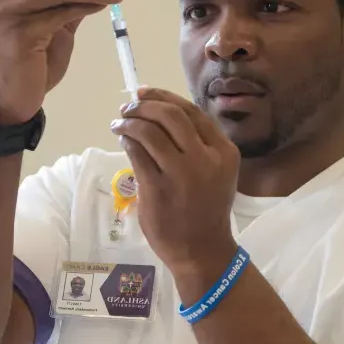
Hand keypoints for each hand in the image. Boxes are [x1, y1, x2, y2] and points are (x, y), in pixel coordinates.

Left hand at [111, 88, 239, 281]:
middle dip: (144, 105)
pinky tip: (122, 140)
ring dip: (130, 121)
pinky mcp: (157, 188)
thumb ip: (199, 145)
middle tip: (128, 107)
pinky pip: (137, 153)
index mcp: (224, 151)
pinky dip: (127, 140)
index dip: (164, 97)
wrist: (202, 250)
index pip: (191, 112)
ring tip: (120, 123)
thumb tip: (161, 113)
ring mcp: (181, 174)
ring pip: (149, 131)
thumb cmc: (207, 210)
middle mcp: (205, 158)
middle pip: (170, 115)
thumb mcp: (217, 172)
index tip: (144, 93)